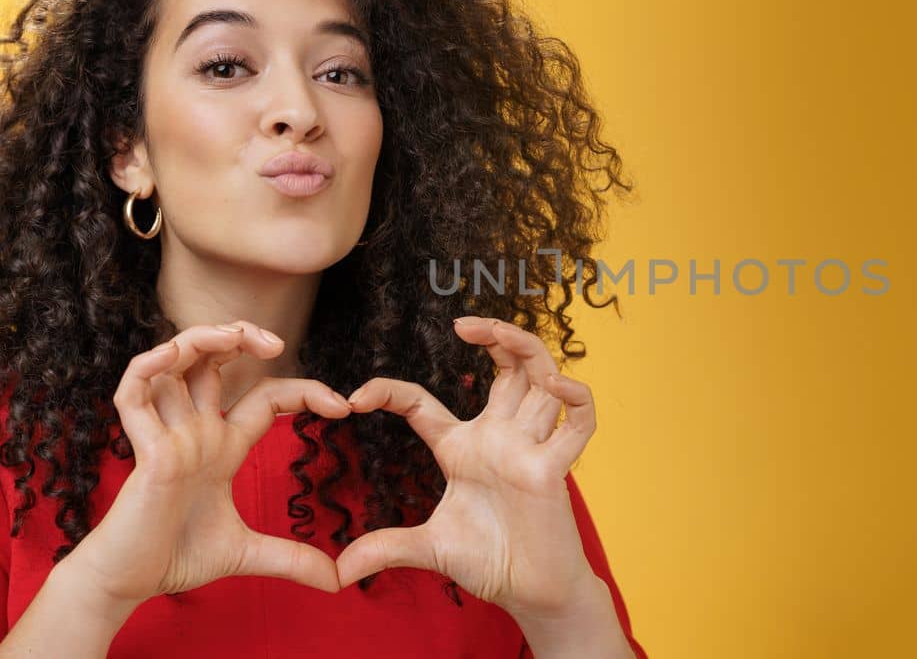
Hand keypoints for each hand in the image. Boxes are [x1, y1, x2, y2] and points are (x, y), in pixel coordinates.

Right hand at [63, 321, 354, 605]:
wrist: (129, 585)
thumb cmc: (175, 558)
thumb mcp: (247, 554)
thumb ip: (291, 559)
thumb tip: (337, 580)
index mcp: (222, 445)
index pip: (266, 397)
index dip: (303, 391)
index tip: (343, 407)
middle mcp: (195, 430)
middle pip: (213, 360)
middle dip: (242, 337)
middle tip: (278, 343)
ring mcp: (167, 435)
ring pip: (173, 362)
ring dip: (201, 339)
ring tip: (235, 335)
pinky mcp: (143, 450)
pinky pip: (133, 392)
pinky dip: (149, 367)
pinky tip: (174, 355)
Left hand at [335, 316, 602, 619]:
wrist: (531, 592)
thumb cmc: (489, 561)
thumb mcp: (428, 548)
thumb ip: (386, 548)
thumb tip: (339, 573)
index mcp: (463, 448)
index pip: (423, 403)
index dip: (390, 391)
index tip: (356, 399)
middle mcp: (500, 437)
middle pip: (508, 367)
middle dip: (493, 336)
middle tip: (463, 324)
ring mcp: (531, 448)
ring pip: (542, 379)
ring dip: (526, 349)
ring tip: (499, 334)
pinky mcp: (555, 469)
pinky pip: (578, 423)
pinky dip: (575, 398)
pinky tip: (556, 385)